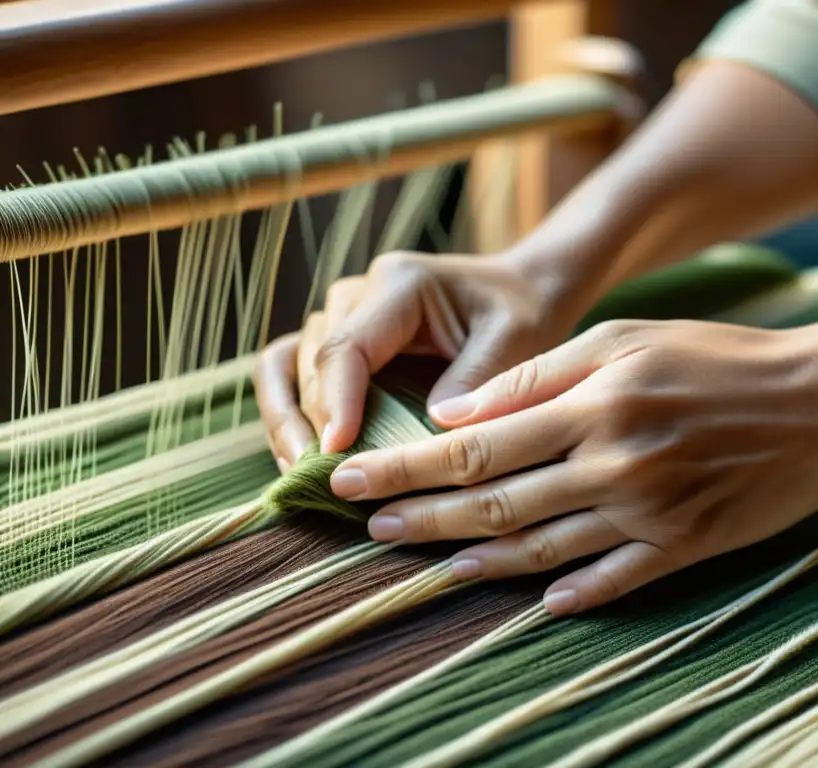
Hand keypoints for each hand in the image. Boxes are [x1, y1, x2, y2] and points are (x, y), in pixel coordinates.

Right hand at [254, 250, 584, 468]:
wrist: (518, 294)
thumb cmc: (519, 313)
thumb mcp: (513, 339)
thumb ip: (474, 379)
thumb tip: (429, 429)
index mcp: (399, 285)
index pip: (348, 346)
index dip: (336, 401)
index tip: (337, 451)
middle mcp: (358, 295)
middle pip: (310, 362)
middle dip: (309, 424)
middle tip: (324, 480)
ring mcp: (341, 317)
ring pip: (285, 367)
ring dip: (285, 422)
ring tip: (299, 475)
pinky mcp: (338, 342)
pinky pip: (291, 374)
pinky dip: (287, 415)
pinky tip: (300, 460)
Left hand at [328, 316, 817, 614]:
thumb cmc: (717, 356)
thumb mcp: (624, 336)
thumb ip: (536, 374)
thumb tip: (456, 413)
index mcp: (591, 405)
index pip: (474, 447)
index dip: (406, 467)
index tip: (351, 481)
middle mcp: (610, 466)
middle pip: (492, 504)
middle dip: (420, 518)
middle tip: (366, 528)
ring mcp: (646, 514)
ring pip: (539, 550)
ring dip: (475, 561)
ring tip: (428, 564)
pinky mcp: (681, 546)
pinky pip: (612, 580)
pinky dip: (569, 592)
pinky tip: (535, 602)